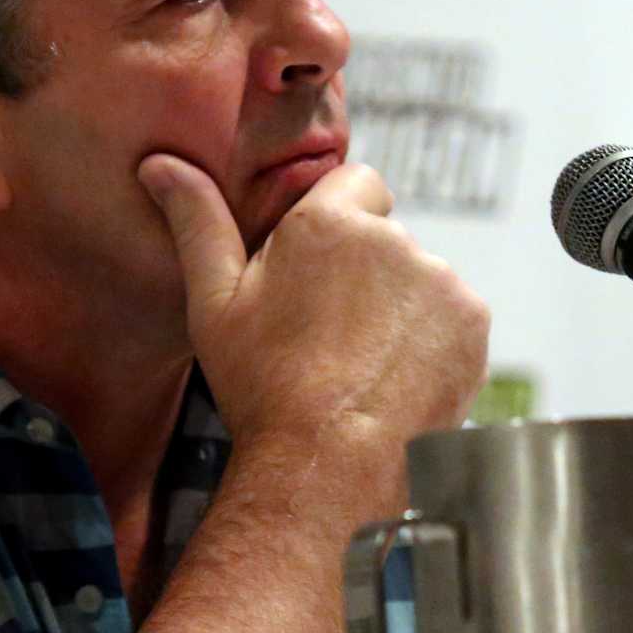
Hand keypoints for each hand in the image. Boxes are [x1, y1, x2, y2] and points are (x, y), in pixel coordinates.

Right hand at [138, 156, 489, 477]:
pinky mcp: (472, 325)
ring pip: (419, 279)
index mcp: (330, 223)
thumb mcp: (213, 304)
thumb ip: (196, 222)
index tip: (317, 267)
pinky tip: (393, 378)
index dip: (338, 219)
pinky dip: (430, 341)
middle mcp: (395, 240)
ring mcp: (441, 283)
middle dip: (364, 271)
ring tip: (360, 364)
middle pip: (385, 238)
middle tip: (327, 332)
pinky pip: (450, 317)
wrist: (331, 467)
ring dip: (398, 307)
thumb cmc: (263, 387)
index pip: (355, 182)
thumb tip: (160, 165)